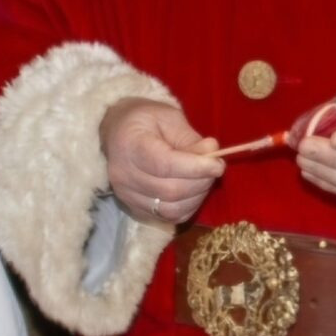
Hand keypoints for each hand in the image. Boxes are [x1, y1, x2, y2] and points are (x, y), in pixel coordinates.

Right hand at [102, 98, 222, 227]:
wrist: (117, 132)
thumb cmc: (145, 120)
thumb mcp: (169, 117)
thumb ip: (191, 138)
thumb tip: (213, 153)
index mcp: (130, 145)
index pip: (164, 165)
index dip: (196, 168)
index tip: (218, 165)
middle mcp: (124, 175)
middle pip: (170, 191)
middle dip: (201, 182)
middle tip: (215, 168)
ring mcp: (127, 196)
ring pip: (171, 209)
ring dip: (197, 196)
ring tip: (204, 177)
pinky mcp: (134, 209)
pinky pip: (168, 217)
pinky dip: (188, 207)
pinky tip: (193, 191)